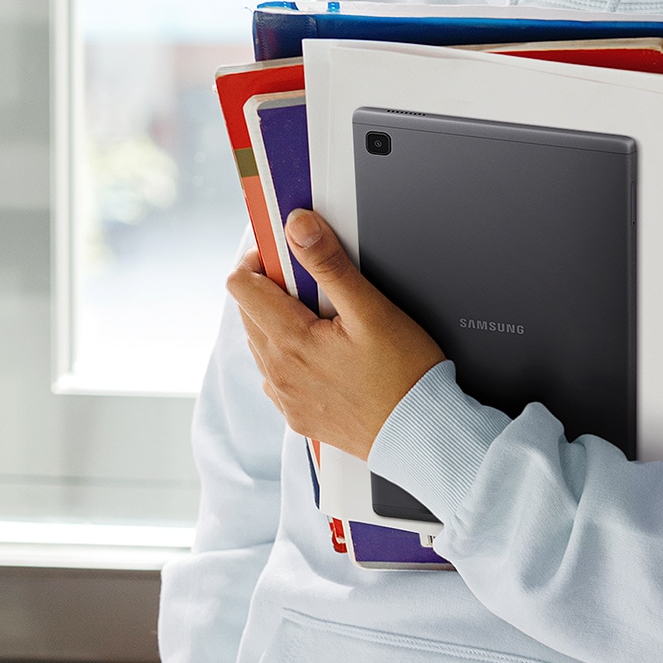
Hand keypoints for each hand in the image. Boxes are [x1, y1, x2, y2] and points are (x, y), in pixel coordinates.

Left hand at [226, 208, 445, 458]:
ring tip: (327, 324)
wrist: (421, 435)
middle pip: (249, 313)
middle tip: (319, 289)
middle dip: (274, 291)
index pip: (241, 286)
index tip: (288, 257)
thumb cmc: (404, 376)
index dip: (260, 262)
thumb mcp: (371, 310)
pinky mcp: (298, 416)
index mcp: (289, 342)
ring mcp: (286, 398)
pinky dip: (291, 357)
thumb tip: (297, 227)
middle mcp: (278, 373)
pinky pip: (277, 376)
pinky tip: (326, 356)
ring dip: (281, 324)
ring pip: (262, 344)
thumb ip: (330, 264)